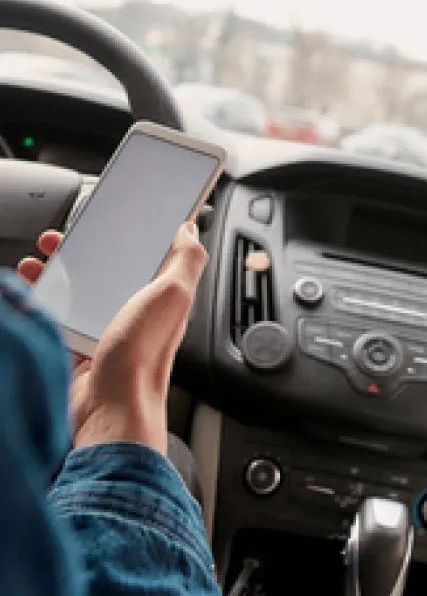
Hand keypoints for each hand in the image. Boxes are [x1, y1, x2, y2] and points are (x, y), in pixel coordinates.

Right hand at [18, 223, 207, 453]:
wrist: (109, 410)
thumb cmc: (143, 356)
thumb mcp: (173, 295)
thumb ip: (186, 260)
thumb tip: (190, 230)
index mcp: (163, 296)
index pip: (149, 255)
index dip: (131, 234)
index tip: (110, 217)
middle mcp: (137, 312)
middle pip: (109, 270)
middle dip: (84, 250)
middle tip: (61, 238)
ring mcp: (107, 331)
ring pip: (80, 291)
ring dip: (59, 272)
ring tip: (40, 259)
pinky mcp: (80, 349)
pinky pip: (60, 318)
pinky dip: (44, 302)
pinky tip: (34, 291)